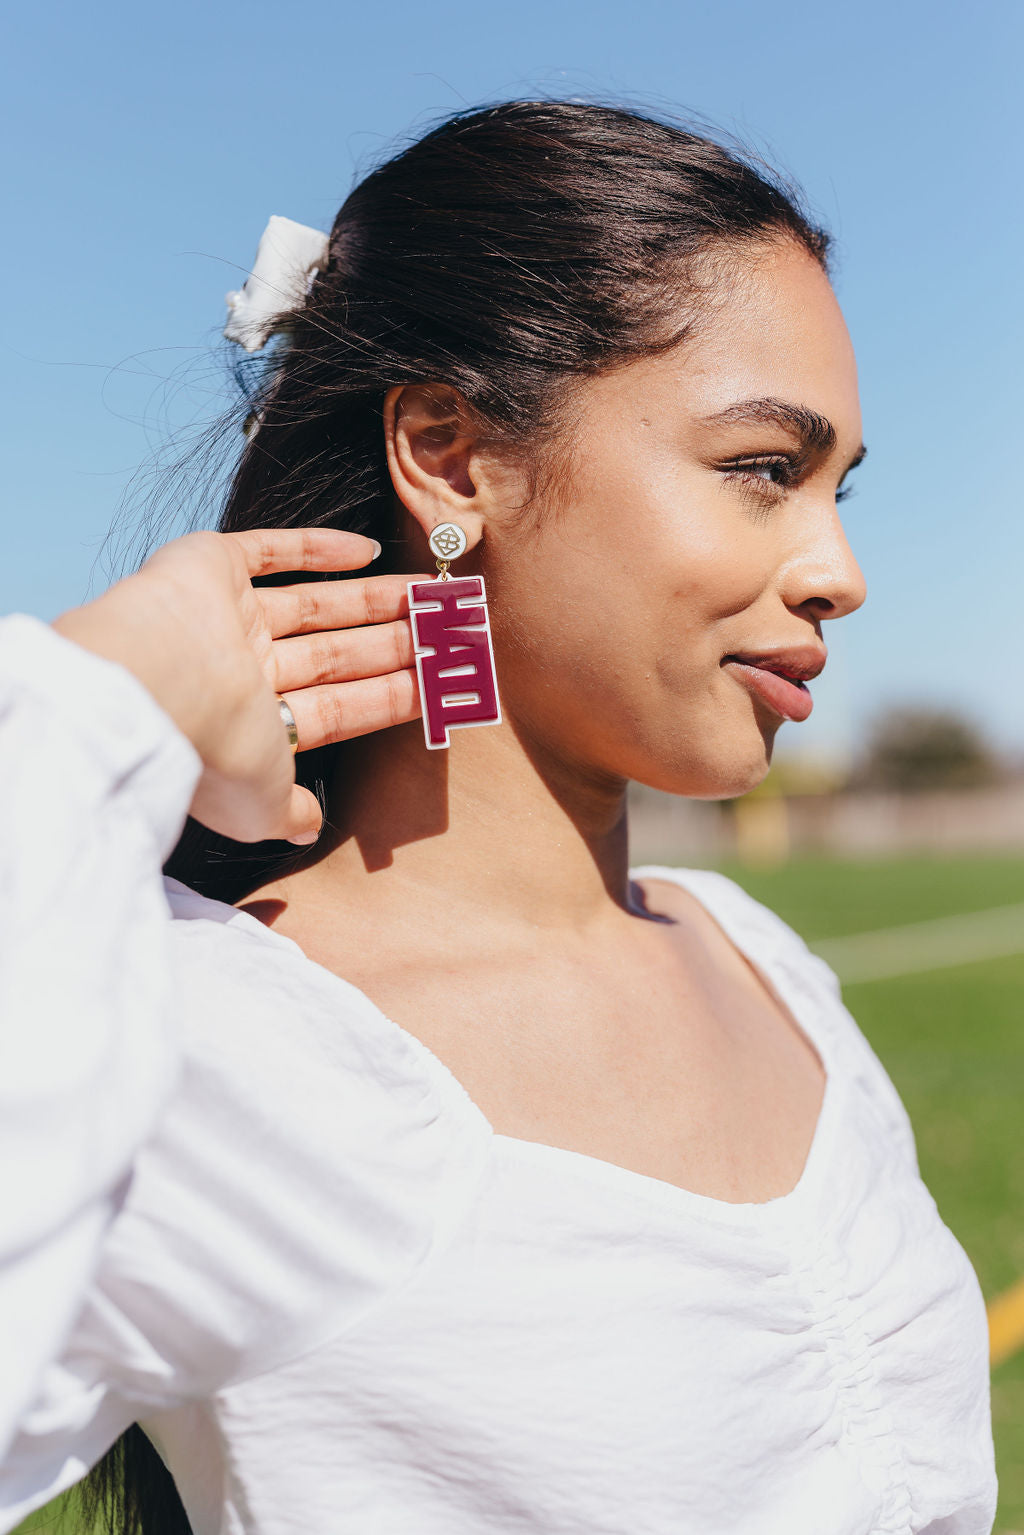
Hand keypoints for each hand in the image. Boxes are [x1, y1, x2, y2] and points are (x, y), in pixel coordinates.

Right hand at [52, 528, 422, 844]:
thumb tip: (307, 830)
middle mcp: (243, 670)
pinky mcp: (210, 566)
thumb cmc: (212, 751)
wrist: (154, 687)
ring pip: (316, 604)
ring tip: (434, 594)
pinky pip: (270, 550)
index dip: (395, 697)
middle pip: (338, 653)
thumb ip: (290, 813)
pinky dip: (318, 547)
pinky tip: (368, 550)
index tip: (444, 685)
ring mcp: (228, 617)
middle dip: (396, 645)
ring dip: (375, 599)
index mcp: (255, 725)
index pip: (341, 708)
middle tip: (453, 632)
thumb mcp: (262, 807)